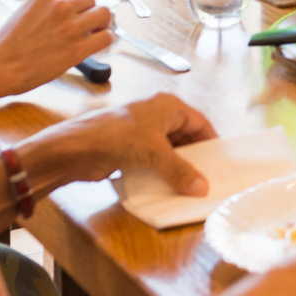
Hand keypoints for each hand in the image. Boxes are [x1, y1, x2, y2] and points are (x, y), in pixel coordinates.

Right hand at [0, 0, 114, 98]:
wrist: (1, 64)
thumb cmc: (9, 41)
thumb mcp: (28, 7)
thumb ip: (50, 2)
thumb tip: (71, 3)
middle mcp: (61, 5)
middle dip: (90, 8)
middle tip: (86, 20)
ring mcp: (71, 26)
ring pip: (104, 14)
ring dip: (101, 22)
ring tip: (93, 31)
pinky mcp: (78, 48)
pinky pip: (107, 36)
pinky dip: (105, 39)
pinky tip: (95, 44)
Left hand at [45, 94, 218, 191]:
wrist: (75, 148)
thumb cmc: (117, 137)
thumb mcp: (155, 153)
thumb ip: (180, 171)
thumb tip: (202, 189)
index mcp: (168, 106)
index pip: (200, 123)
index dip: (211, 143)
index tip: (221, 165)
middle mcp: (158, 116)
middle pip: (186, 138)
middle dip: (195, 159)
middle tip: (208, 181)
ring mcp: (143, 133)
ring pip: (169, 152)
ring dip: (177, 169)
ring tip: (191, 189)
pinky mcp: (130, 149)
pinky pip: (154, 162)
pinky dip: (161, 174)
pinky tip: (168, 190)